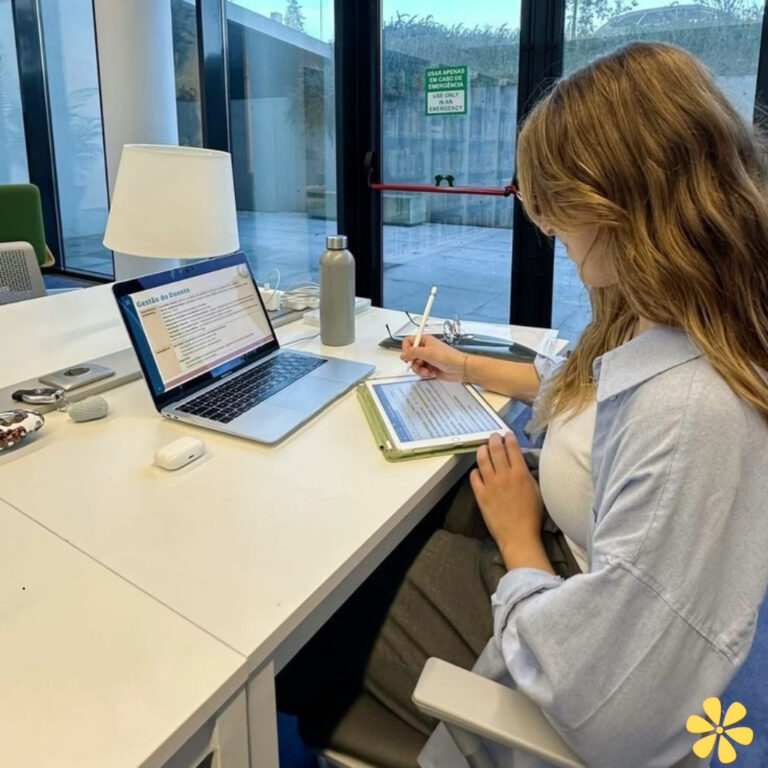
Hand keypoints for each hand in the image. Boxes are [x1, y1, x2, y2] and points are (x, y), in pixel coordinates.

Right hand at [400, 334, 465, 380]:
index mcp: (425, 340)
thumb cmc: (448, 357)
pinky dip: (424, 373)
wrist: (459, 368)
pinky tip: (430, 373)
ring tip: (426, 370)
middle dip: (413, 362)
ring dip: (419, 369)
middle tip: (419, 364)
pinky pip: (420, 371)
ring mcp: (427, 359)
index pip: (408, 341)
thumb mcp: (427, 352)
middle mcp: (425, 349)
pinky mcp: (430, 368)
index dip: (406, 349)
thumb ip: (412, 353)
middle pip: (410, 355)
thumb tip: (402, 355)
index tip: (408, 355)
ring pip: (414, 365)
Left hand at [470, 432, 551, 571]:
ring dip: (482, 450)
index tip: (507, 434)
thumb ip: (529, 476)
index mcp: (520, 473)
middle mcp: (503, 476)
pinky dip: (475, 470)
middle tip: (493, 436)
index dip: (509, 439)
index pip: (513, 449)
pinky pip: (474, 477)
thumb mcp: (537, 491)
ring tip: (483, 447)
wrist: (518, 535)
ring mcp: (490, 485)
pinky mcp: (480, 495)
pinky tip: (477, 469)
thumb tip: (523, 465)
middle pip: (496, 450)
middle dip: (494, 439)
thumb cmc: (532, 515)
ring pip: (482, 460)